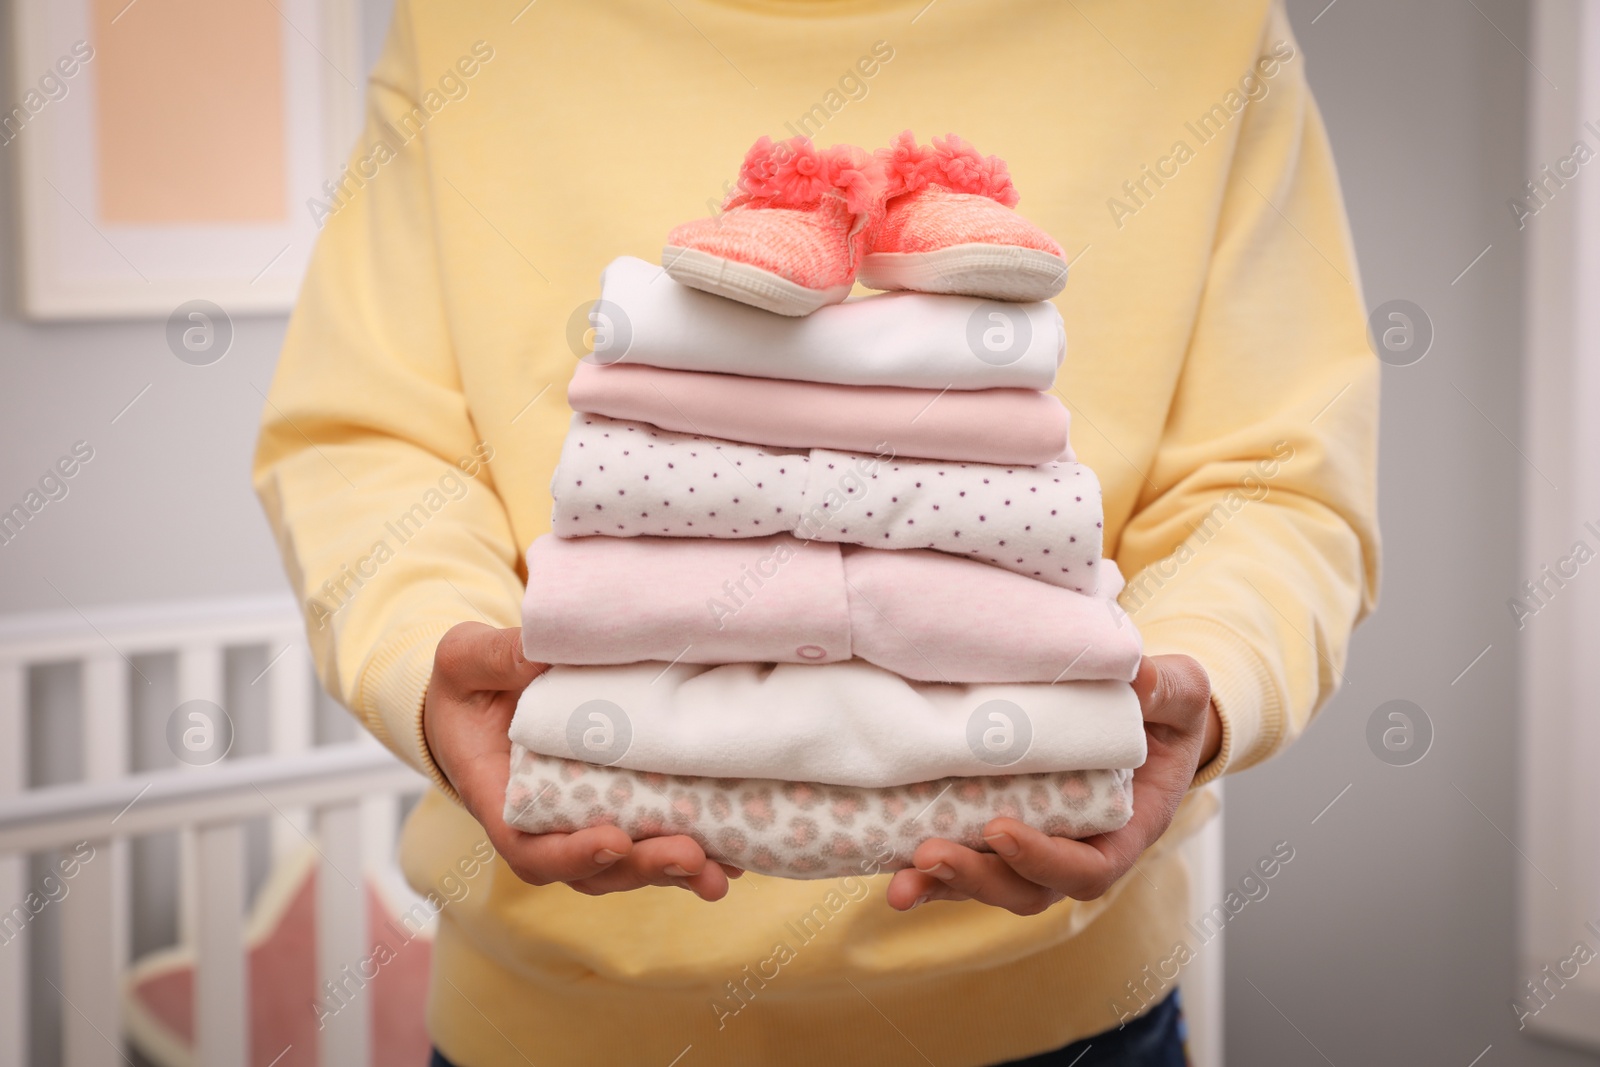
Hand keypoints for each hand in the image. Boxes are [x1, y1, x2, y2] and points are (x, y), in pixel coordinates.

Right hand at [422, 621, 736, 900]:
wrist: (482, 694)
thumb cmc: (469, 681)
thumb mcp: (465, 659)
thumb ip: (495, 658)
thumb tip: (541, 653)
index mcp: (497, 793)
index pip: (527, 844)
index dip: (571, 854)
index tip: (613, 840)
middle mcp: (541, 822)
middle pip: (589, 869)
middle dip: (640, 868)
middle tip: (688, 855)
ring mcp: (580, 822)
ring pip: (624, 867)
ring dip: (671, 872)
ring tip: (719, 871)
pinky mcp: (616, 809)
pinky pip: (649, 842)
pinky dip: (689, 853)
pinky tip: (734, 854)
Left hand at [885, 654, 1216, 914]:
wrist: (1147, 719)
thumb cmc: (1166, 711)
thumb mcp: (1179, 692)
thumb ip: (1166, 688)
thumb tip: (1139, 679)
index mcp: (1126, 828)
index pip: (1089, 867)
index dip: (1044, 859)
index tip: (1000, 829)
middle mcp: (1079, 849)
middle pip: (1029, 890)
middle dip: (979, 878)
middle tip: (931, 855)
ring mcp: (1037, 846)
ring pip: (992, 885)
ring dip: (945, 886)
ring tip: (901, 882)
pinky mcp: (1001, 831)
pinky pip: (968, 859)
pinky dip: (931, 870)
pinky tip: (891, 866)